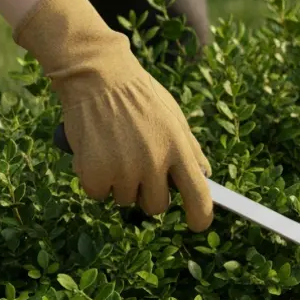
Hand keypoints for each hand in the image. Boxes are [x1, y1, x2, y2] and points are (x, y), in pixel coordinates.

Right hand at [15, 0, 213, 230]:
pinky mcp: (94, 174)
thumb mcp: (174, 117)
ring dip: (121, 184)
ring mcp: (123, 171)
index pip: (199, 196)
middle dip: (150, 194)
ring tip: (114, 151)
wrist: (95, 75)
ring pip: (126, 200)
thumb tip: (205, 177)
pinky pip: (99, 194)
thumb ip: (190, 149)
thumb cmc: (138, 96)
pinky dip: (95, 180)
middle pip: (157, 206)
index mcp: (178, 149)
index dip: (201, 216)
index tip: (199, 224)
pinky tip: (96, 154)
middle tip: (139, 169)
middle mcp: (153, 164)